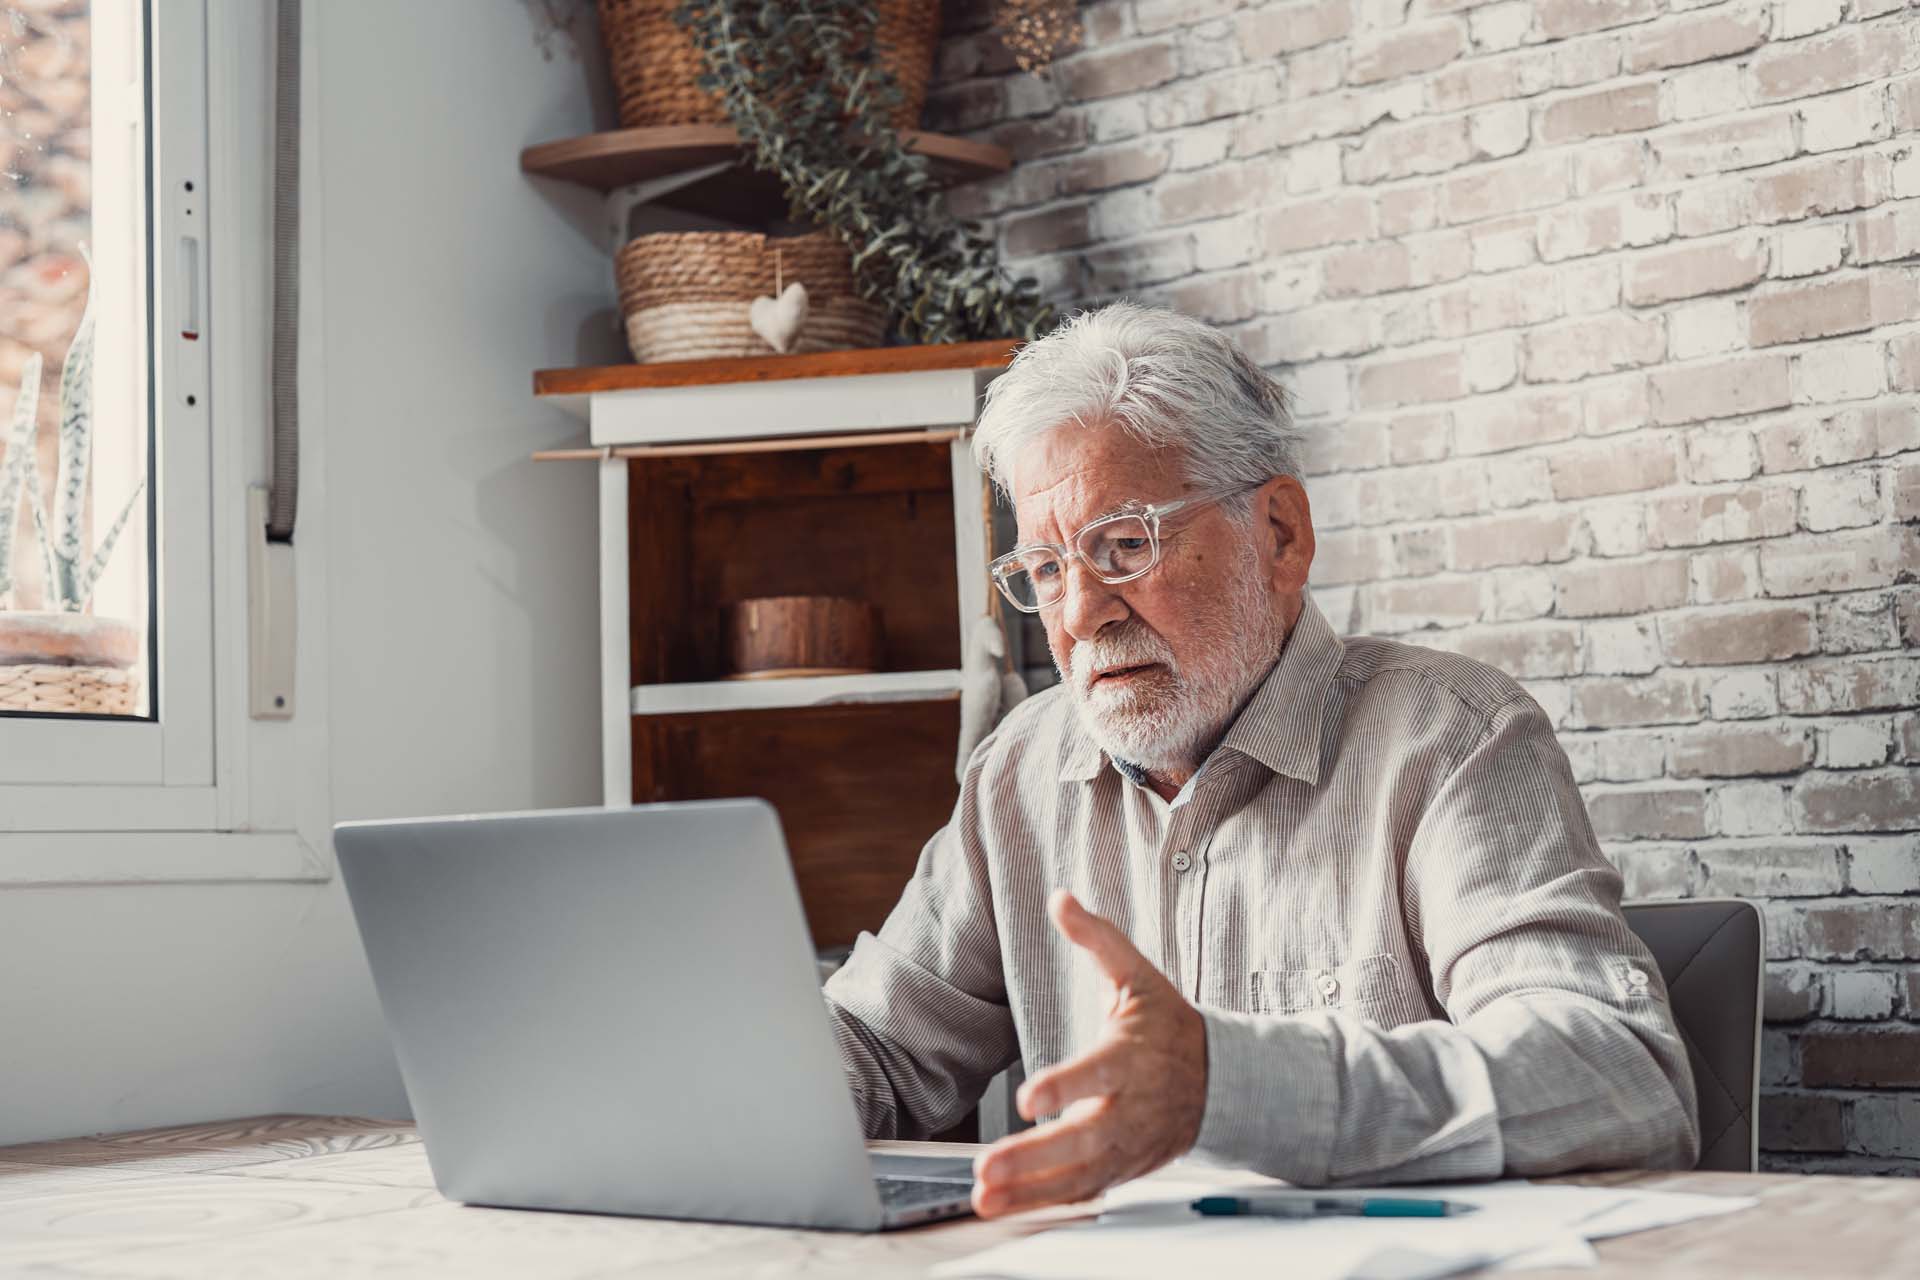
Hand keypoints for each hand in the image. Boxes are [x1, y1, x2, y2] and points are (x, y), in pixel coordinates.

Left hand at [971, 889, 1207, 1217]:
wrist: (1222, 1081)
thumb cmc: (1169, 1026)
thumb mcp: (1138, 975)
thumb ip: (1097, 939)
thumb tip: (1060, 898)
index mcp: (1131, 1057)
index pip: (1098, 1075)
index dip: (1065, 1088)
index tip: (1030, 1099)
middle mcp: (1130, 1107)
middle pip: (1084, 1139)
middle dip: (1034, 1157)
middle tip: (988, 1167)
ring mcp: (1128, 1145)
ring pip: (1080, 1175)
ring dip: (1030, 1190)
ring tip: (985, 1197)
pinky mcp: (1123, 1168)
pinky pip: (1082, 1192)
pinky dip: (1044, 1204)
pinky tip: (1005, 1208)